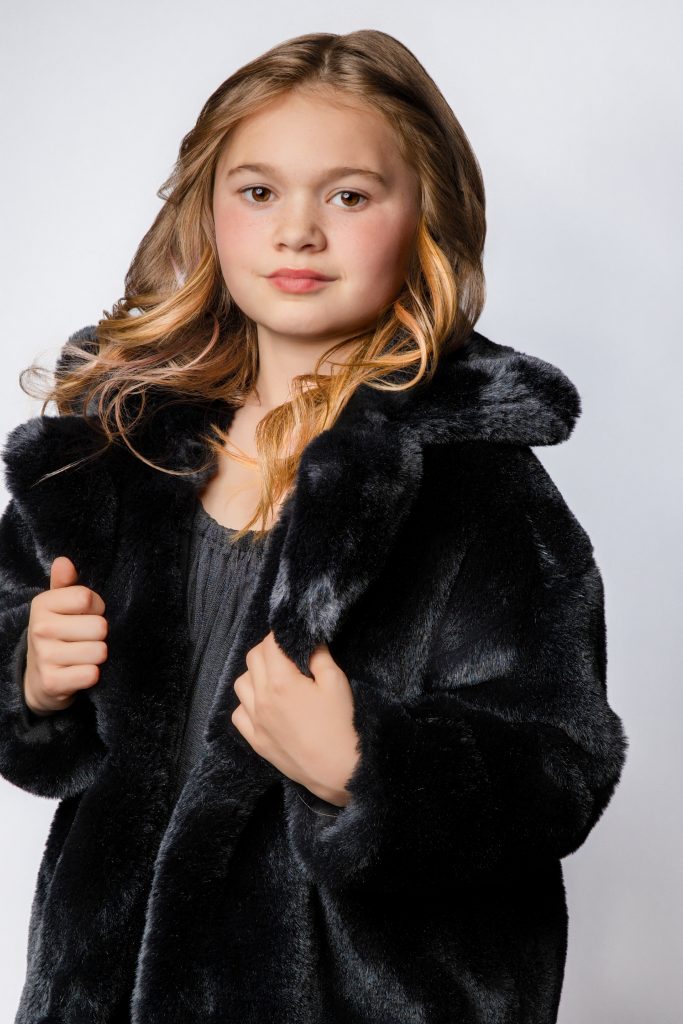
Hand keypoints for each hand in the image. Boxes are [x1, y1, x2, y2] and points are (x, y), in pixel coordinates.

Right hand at [22, 556, 108, 715]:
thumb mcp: (58, 607)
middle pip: (99, 626)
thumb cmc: (57, 634)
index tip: (88, 615)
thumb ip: (65, 583)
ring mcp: (44, 657)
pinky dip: (91, 675)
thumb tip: (63, 561)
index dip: (97, 608)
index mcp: (42, 604)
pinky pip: (92, 674)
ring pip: (99, 651)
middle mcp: (40, 629)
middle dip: (99, 635)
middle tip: (84, 639)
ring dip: (97, 656)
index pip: (87, 598)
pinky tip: (79, 673)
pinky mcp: (52, 682)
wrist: (40, 679)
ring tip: (82, 656)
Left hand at [231, 632, 359, 806]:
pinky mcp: (256, 741)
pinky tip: (264, 704)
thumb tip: (309, 642)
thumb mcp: (336, 682)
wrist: (338, 770)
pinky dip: (247, 703)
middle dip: (267, 650)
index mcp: (281, 681)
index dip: (279, 635)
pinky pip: (239, 713)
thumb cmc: (341, 725)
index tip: (289, 636)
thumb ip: (319, 657)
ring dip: (254, 674)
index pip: (269, 644)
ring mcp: (255, 721)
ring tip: (274, 678)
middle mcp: (261, 699)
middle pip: (252, 659)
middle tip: (286, 654)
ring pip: (241, 684)